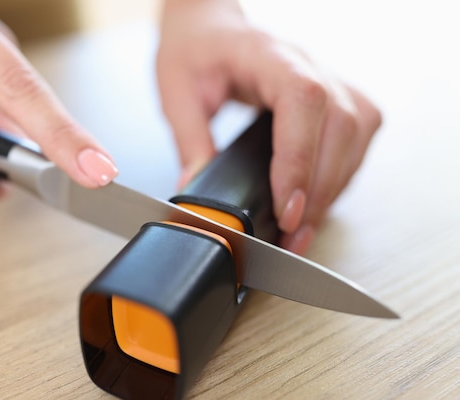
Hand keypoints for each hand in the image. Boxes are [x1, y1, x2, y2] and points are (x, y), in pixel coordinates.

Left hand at [157, 0, 380, 253]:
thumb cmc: (195, 50)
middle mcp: (306, 62)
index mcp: (265, 54)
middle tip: (292, 235)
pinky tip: (318, 199)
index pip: (303, 100)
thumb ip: (189, 142)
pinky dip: (342, 174)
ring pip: (358, 133)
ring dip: (334, 188)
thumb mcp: (176, 92)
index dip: (301, 158)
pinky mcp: (336, 95)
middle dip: (320, 190)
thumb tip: (197, 193)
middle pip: (342, 124)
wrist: (210, 29)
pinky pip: (357, 136)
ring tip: (303, 229)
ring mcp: (328, 76)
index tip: (287, 208)